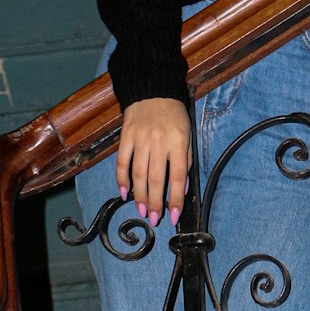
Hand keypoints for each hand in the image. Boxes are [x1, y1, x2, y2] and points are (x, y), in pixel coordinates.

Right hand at [116, 97, 191, 227]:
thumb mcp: (187, 136)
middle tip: (154, 219)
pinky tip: (124, 193)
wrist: (154, 91)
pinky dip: (122, 179)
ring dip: (139, 195)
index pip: (178, 176)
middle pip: (156, 178)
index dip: (175, 199)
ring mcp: (141, 139)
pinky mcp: (126, 137)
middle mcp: (159, 142)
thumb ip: (185, 162)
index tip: (173, 216)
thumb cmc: (174, 116)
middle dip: (155, 202)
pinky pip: (122, 161)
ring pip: (138, 173)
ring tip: (142, 211)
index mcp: (178, 142)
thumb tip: (180, 189)